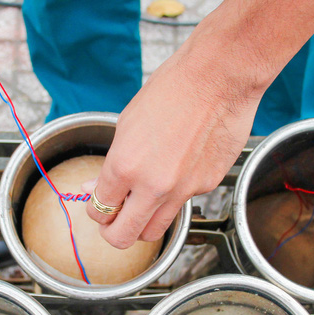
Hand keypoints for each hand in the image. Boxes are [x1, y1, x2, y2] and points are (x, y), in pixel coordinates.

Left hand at [86, 26, 267, 248]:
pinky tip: (177, 170)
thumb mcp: (127, 123)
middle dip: (113, 233)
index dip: (96, 210)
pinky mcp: (207, 186)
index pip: (100, 209)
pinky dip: (174, 197)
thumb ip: (113, 163)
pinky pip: (183, 204)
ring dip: (143, 224)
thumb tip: (95, 186)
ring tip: (142, 207)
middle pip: (123, 236)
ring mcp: (182, 190)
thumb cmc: (171, 90)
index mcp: (124, 166)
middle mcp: (153, 186)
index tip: (100, 204)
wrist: (218, 78)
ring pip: (155, 231)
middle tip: (114, 223)